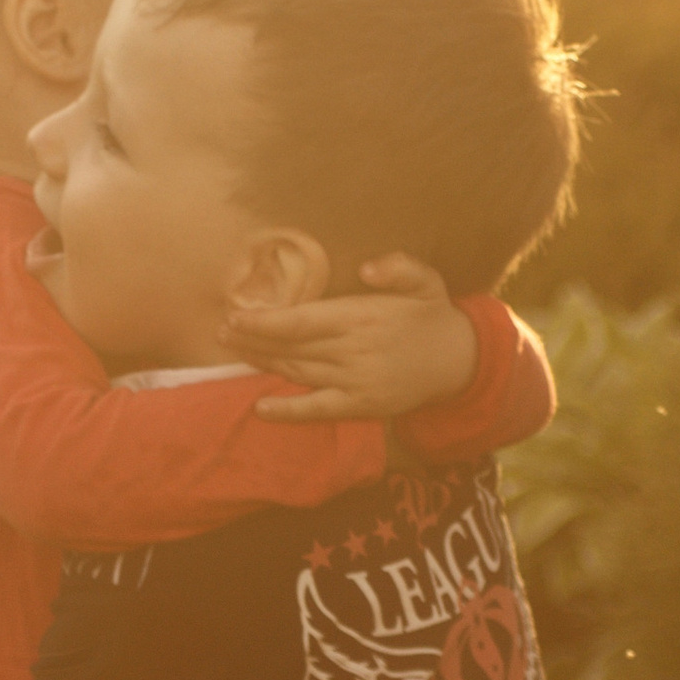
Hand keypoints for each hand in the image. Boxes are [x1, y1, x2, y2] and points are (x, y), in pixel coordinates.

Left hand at [232, 255, 478, 422]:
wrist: (460, 361)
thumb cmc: (431, 314)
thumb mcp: (425, 280)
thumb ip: (398, 267)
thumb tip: (367, 269)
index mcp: (362, 318)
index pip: (302, 321)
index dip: (265, 322)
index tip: (235, 316)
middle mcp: (354, 352)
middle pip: (292, 348)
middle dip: (253, 341)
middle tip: (219, 332)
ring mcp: (356, 383)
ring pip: (298, 373)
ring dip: (263, 364)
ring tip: (232, 352)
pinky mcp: (361, 406)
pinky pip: (318, 411)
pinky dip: (288, 412)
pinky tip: (260, 408)